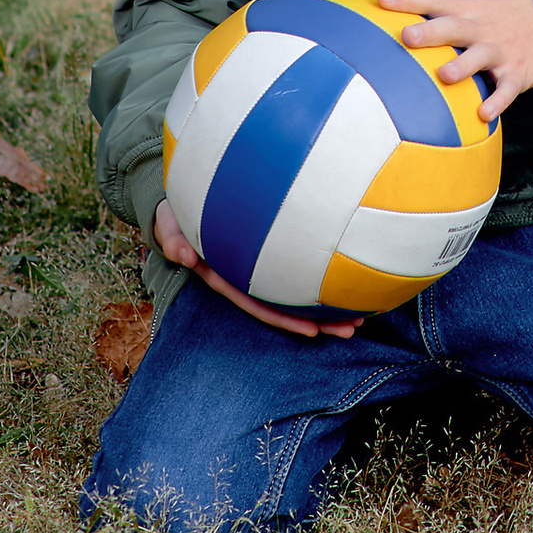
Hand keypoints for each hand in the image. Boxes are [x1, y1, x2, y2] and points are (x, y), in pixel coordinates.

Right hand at [152, 198, 364, 337]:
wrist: (180, 200)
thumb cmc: (176, 214)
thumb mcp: (169, 225)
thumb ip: (173, 238)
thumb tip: (183, 254)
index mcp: (225, 277)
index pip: (258, 304)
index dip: (284, 318)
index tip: (312, 331)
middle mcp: (246, 277)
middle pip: (285, 304)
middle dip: (318, 319)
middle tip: (354, 327)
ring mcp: (257, 265)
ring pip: (295, 290)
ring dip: (327, 304)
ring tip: (362, 313)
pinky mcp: (266, 246)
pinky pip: (296, 262)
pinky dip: (319, 271)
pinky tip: (347, 273)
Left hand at [378, 0, 532, 125]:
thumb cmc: (497, 21)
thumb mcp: (472, 10)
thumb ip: (438, 18)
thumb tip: (391, 29)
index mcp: (466, 11)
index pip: (434, 0)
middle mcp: (480, 28)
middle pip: (453, 27)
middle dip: (431, 31)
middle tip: (407, 36)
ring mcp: (500, 50)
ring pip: (479, 57)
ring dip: (462, 66)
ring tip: (444, 75)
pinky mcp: (517, 73)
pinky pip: (506, 89)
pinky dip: (497, 101)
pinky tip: (483, 114)